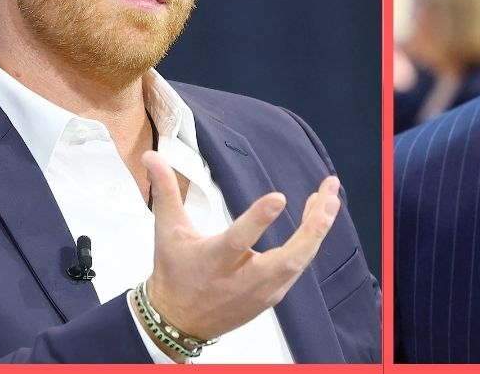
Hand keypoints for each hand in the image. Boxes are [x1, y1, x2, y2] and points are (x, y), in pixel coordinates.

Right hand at [141, 150, 340, 341]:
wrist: (177, 322)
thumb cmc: (175, 273)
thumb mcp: (167, 231)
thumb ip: (165, 191)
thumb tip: (152, 157)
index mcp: (214, 260)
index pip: (239, 239)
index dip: (259, 220)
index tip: (279, 198)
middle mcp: (242, 279)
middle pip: (287, 258)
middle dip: (313, 228)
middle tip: (328, 196)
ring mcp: (262, 290)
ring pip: (299, 262)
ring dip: (317, 229)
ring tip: (328, 197)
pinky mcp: (273, 295)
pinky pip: (299, 267)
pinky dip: (310, 242)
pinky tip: (317, 217)